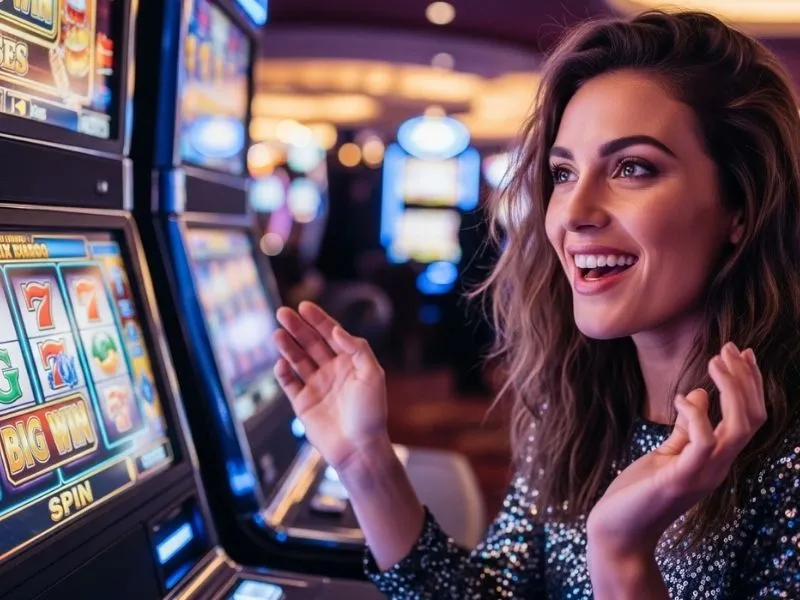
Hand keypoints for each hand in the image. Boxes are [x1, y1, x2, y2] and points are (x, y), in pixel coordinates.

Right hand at [272, 301, 388, 471]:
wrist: (359, 449)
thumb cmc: (371, 412)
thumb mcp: (373, 374)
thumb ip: (357, 349)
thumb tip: (336, 329)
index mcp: (350, 362)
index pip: (331, 334)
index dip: (318, 319)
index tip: (304, 306)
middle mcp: (332, 371)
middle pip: (311, 343)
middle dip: (297, 327)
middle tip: (282, 312)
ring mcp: (316, 386)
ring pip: (298, 360)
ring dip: (287, 346)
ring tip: (277, 333)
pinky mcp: (303, 403)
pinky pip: (289, 384)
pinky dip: (283, 373)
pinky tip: (280, 363)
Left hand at [586, 342, 765, 568]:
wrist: (618, 532)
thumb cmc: (640, 494)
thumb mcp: (667, 454)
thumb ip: (685, 429)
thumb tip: (698, 395)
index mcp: (716, 459)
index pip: (750, 419)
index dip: (750, 384)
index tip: (741, 353)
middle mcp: (717, 467)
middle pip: (753, 419)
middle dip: (745, 379)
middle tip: (730, 348)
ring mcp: (702, 475)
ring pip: (739, 428)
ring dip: (732, 390)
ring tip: (714, 360)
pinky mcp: (679, 479)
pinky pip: (703, 443)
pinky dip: (697, 415)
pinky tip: (681, 398)